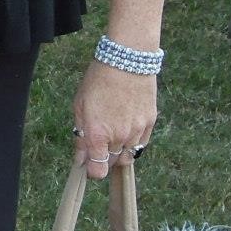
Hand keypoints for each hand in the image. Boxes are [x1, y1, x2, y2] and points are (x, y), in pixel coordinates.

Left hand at [72, 59, 155, 179]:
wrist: (127, 59)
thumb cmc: (98, 80)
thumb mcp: (80, 106)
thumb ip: (81, 137)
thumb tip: (80, 160)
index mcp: (98, 135)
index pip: (98, 171)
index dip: (91, 171)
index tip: (88, 163)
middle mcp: (119, 137)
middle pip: (112, 163)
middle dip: (103, 158)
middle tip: (98, 141)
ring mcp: (137, 131)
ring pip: (129, 156)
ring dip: (119, 151)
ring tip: (112, 132)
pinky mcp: (150, 122)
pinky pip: (142, 143)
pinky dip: (133, 141)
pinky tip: (126, 126)